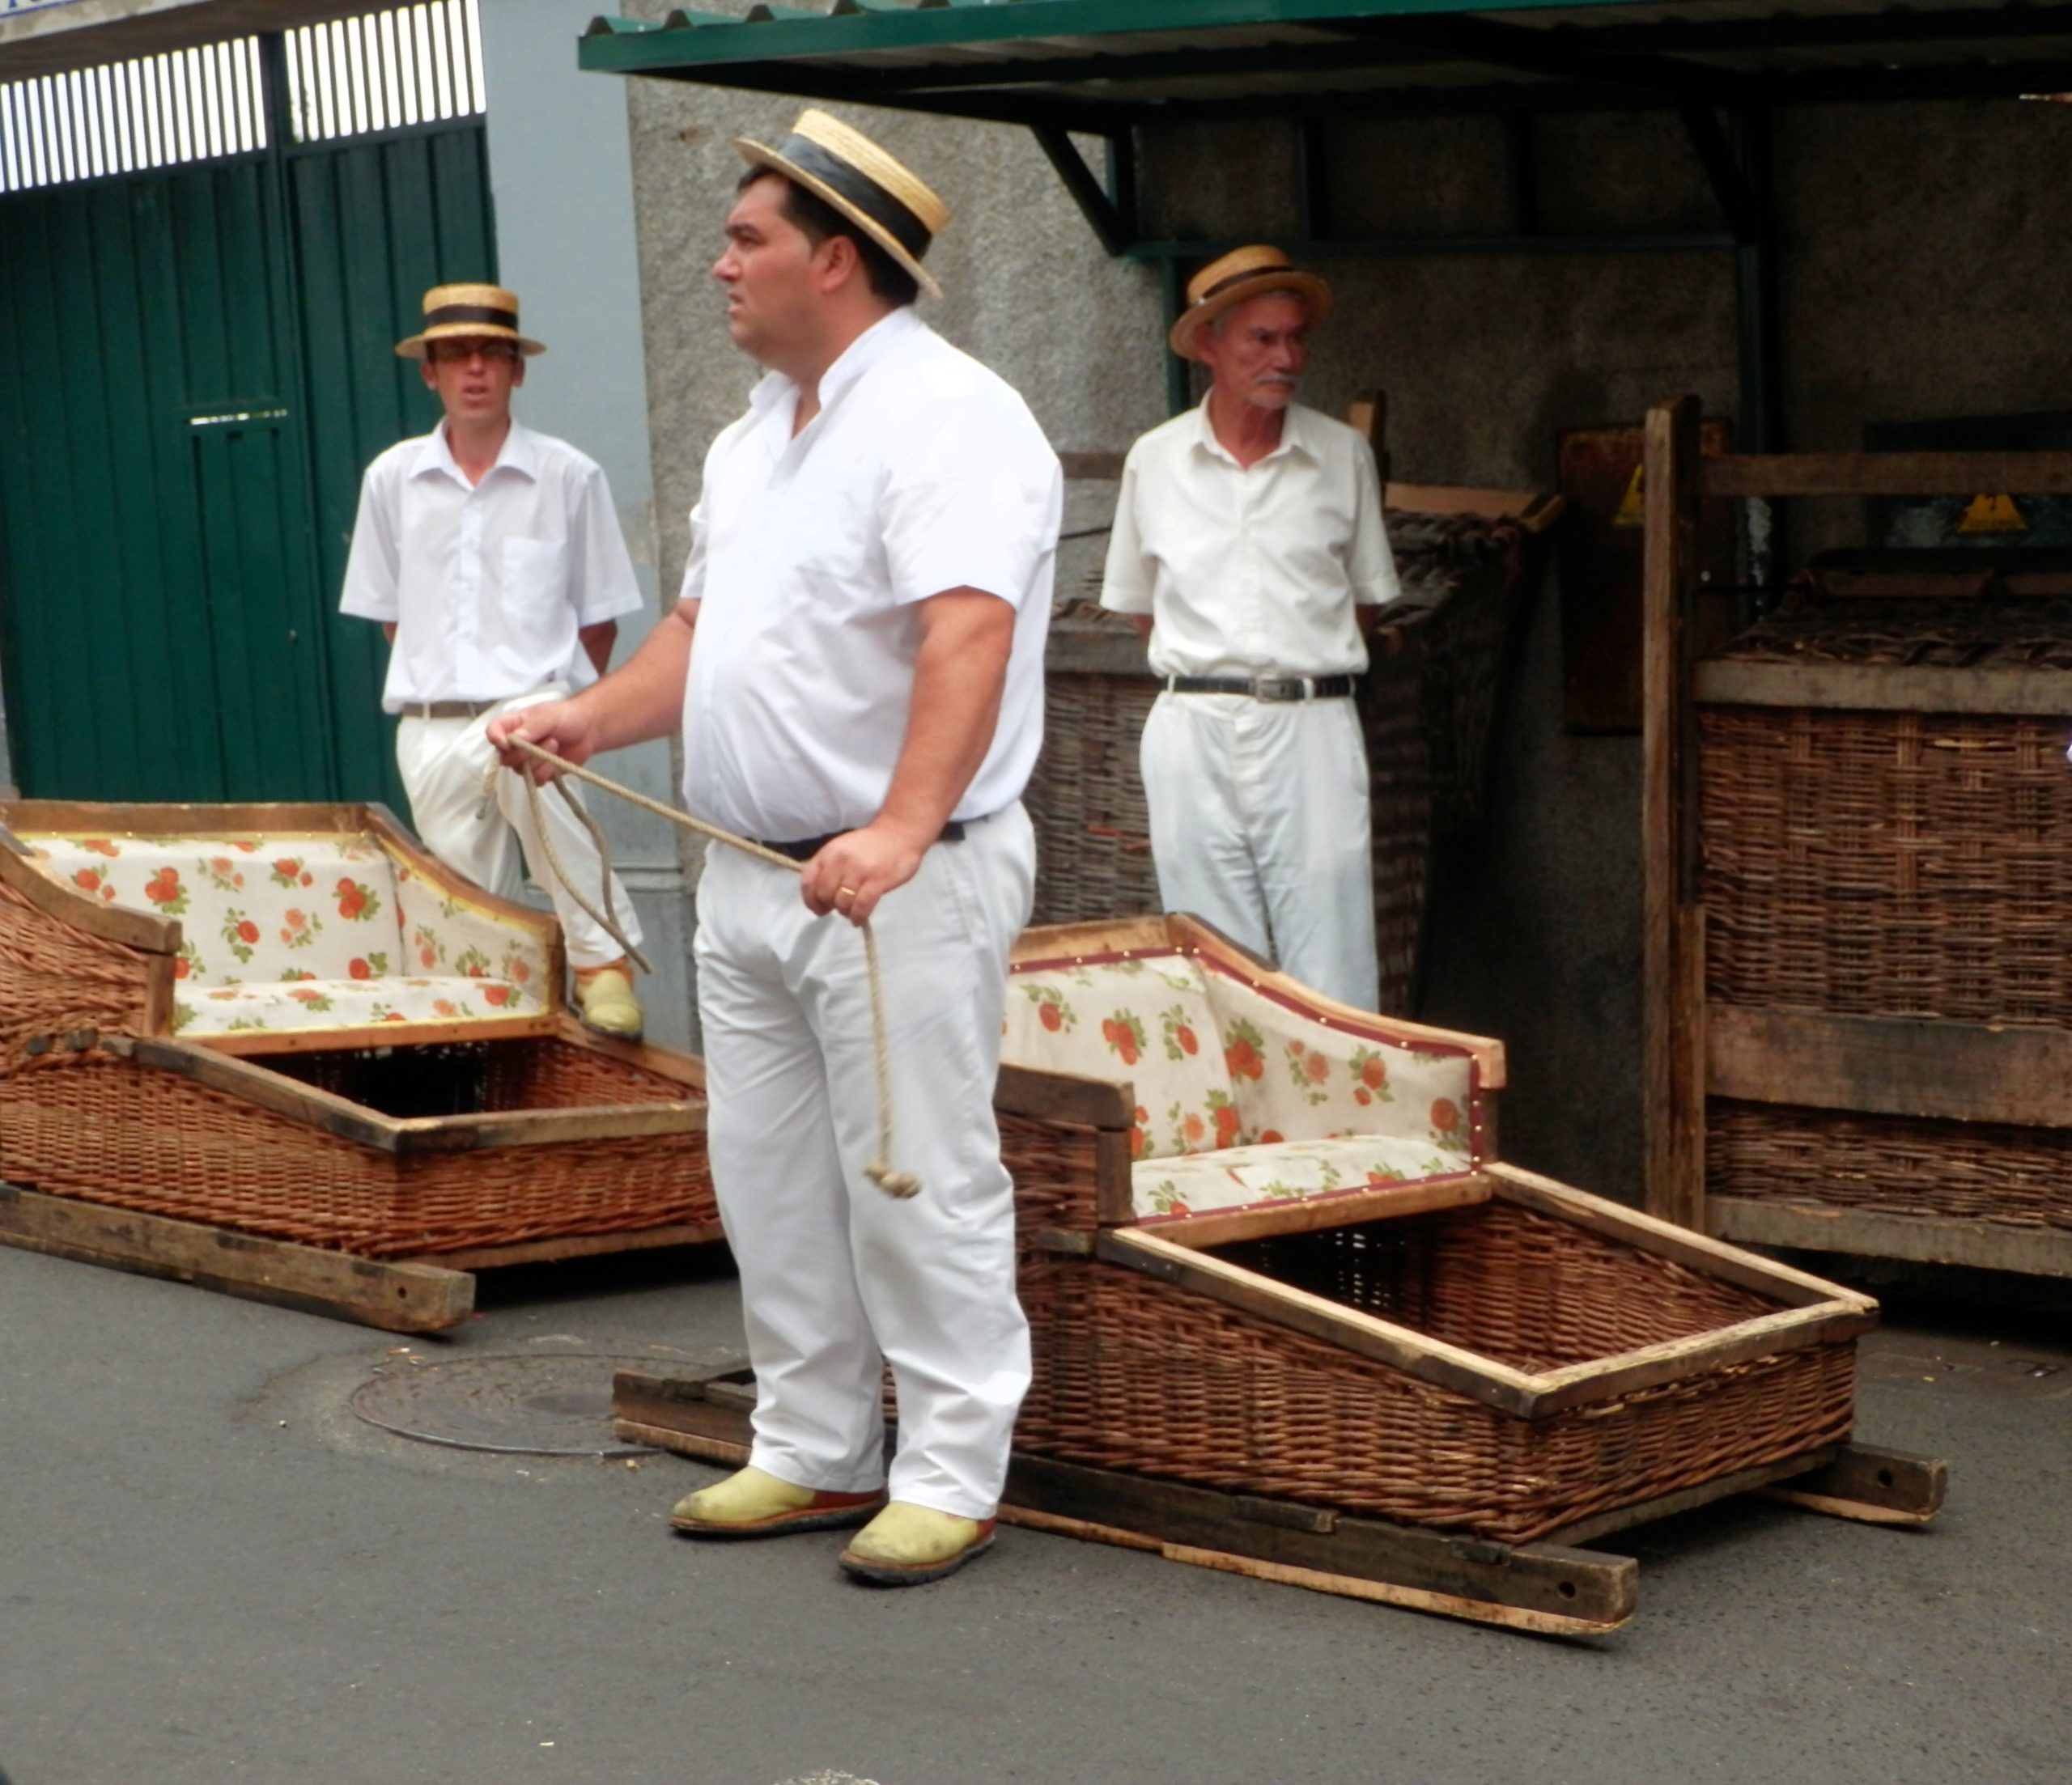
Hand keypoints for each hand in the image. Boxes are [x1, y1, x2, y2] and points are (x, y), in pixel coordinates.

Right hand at [487, 699, 595, 783]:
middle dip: (525, 753)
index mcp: (512, 726)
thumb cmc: (565, 717)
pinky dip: (546, 772)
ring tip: (555, 745)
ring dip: (539, 760)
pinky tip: (556, 761)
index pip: (492, 732)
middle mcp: (515, 745)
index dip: (495, 738)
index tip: (507, 743)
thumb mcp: (548, 716)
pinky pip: (535, 780)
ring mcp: (526, 762)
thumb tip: (511, 740)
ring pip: (520, 771)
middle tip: (548, 740)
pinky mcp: (540, 774)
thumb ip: (531, 727)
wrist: (588, 730)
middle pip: (505, 758)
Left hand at [799, 819, 930, 925]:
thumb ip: (829, 869)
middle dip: (830, 906)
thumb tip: (821, 898)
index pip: (808, 881)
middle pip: (824, 895)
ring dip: (846, 912)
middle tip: (840, 908)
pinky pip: (860, 907)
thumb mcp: (842, 850)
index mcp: (829, 852)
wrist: (899, 834)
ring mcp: (859, 871)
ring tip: (853, 911)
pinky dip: (858, 917)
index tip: (819, 909)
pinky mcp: (876, 881)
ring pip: (842, 903)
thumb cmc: (870, 845)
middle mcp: (840, 861)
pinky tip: (859, 919)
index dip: (810, 900)